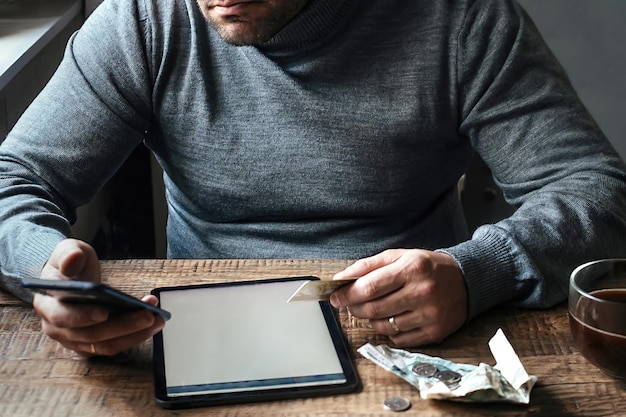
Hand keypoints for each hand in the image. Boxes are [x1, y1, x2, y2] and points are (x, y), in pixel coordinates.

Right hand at [33, 238, 164, 355]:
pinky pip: (113, 346)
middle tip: (148, 315)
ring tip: (157, 319)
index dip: (83, 316)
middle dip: (122, 326)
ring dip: (134, 334)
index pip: (62, 316)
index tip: (105, 312)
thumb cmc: (70, 265)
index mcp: (47, 304)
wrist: (71, 277)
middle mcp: (57, 328)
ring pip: (105, 344)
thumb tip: (72, 261)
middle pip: (90, 335)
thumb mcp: (68, 250)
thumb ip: (70, 254)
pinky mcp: (91, 344)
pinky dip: (134, 337)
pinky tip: (153, 324)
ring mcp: (74, 339)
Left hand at [329, 249, 467, 346]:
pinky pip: (399, 339)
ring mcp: (430, 315)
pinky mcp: (435, 332)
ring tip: (374, 309)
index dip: (347, 294)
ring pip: (384, 326)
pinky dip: (389, 331)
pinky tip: (393, 319)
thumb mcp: (400, 256)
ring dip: (371, 320)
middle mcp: (422, 292)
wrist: (466, 281)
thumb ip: (369, 265)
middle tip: (349, 305)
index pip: (370, 287)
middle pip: (374, 308)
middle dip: (354, 308)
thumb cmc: (427, 267)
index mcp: (412, 269)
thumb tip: (341, 278)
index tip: (335, 297)